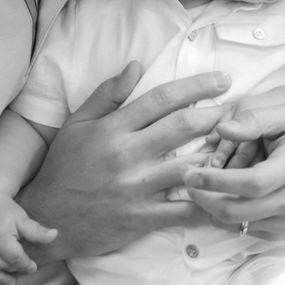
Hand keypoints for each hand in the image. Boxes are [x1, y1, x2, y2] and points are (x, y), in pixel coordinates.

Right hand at [0, 193, 55, 284]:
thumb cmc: (3, 208)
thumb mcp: (22, 218)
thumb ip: (37, 231)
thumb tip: (55, 235)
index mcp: (1, 240)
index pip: (17, 261)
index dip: (26, 266)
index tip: (33, 267)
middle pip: (2, 268)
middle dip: (13, 271)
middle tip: (20, 271)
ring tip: (9, 281)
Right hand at [17, 63, 230, 262]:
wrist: (47, 219)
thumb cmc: (64, 168)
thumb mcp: (77, 124)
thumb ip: (108, 94)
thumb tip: (136, 65)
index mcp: (112, 129)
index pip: (161, 99)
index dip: (196, 86)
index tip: (221, 80)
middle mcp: (127, 155)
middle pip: (182, 127)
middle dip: (215, 114)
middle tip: (237, 109)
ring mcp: (136, 188)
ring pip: (188, 167)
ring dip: (217, 155)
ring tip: (237, 147)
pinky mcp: (142, 218)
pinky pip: (183, 210)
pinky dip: (207, 202)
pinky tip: (226, 192)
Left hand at [181, 104, 284, 239]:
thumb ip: (255, 118)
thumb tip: (222, 129)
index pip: (252, 183)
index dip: (217, 181)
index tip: (191, 173)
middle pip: (240, 211)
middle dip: (204, 199)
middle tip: (185, 181)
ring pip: (239, 225)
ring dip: (210, 211)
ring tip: (195, 190)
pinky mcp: (283, 234)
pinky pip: (246, 232)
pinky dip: (224, 219)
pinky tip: (214, 201)